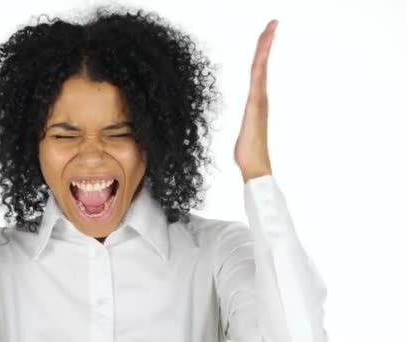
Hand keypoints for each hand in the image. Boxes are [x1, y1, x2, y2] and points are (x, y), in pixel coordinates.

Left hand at [234, 19, 277, 182]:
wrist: (255, 167)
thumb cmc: (249, 154)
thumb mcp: (244, 135)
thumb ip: (245, 129)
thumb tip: (244, 133)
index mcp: (256, 101)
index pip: (258, 71)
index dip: (262, 53)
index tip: (267, 35)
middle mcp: (260, 97)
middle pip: (261, 63)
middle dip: (266, 42)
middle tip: (273, 21)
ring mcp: (260, 100)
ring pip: (261, 66)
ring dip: (265, 46)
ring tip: (270, 26)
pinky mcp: (256, 105)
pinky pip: (258, 78)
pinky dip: (261, 62)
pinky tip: (263, 50)